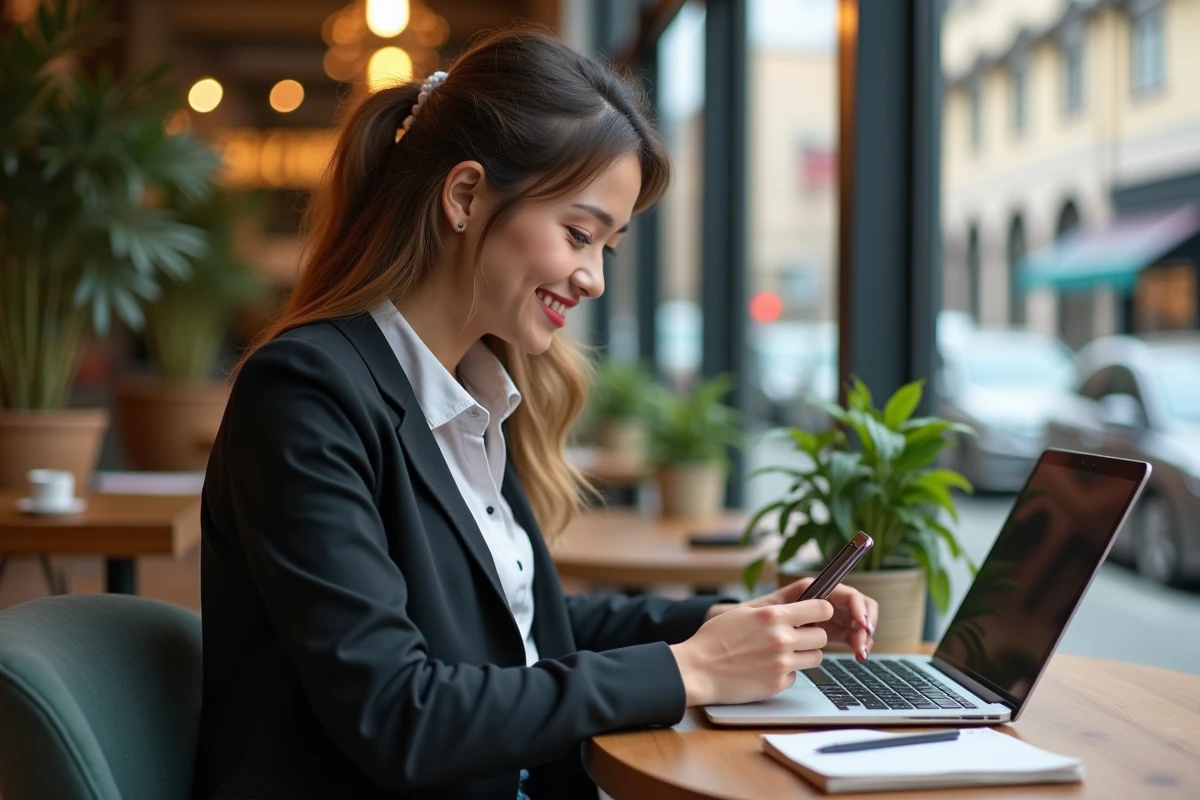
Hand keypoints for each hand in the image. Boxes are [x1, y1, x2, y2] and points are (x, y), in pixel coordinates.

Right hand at [670, 600, 833, 706]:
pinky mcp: (777, 684)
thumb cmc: (714, 639)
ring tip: (782, 653)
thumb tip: (798, 611)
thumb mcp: (743, 613)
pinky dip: (786, 673)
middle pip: (821, 637)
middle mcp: (781, 639)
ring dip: (804, 655)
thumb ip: (773, 611)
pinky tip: (766, 669)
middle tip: (796, 637)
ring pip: (815, 658)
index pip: (820, 609)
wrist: (697, 669)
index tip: (817, 615)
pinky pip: (796, 676)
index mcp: (773, 616)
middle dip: (811, 636)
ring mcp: (781, 663)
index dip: (821, 611)